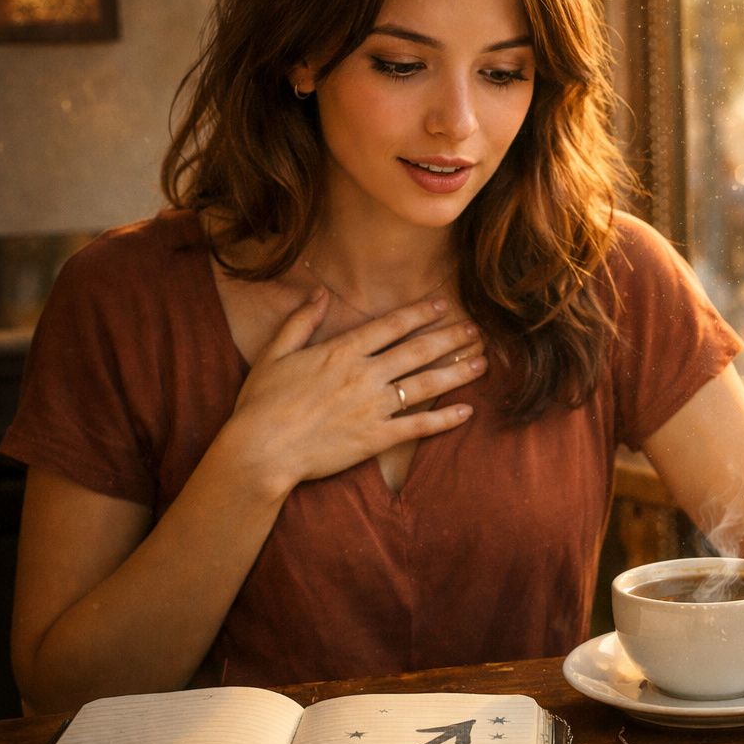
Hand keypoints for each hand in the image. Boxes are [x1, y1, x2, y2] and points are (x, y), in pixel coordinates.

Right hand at [222, 289, 486, 494]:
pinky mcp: (376, 438)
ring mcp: (373, 407)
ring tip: (483, 362)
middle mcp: (364, 375)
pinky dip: (445, 419)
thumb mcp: (275, 353)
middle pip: (418, 350)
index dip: (420, 313)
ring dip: (457, 372)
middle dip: (451, 338)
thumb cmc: (261, 402)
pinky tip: (468, 412)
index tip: (444, 305)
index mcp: (341, 351)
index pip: (391, 325)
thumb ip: (300, 321)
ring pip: (425, 384)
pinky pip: (418, 426)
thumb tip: (317, 292)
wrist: (260, 450)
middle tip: (476, 329)